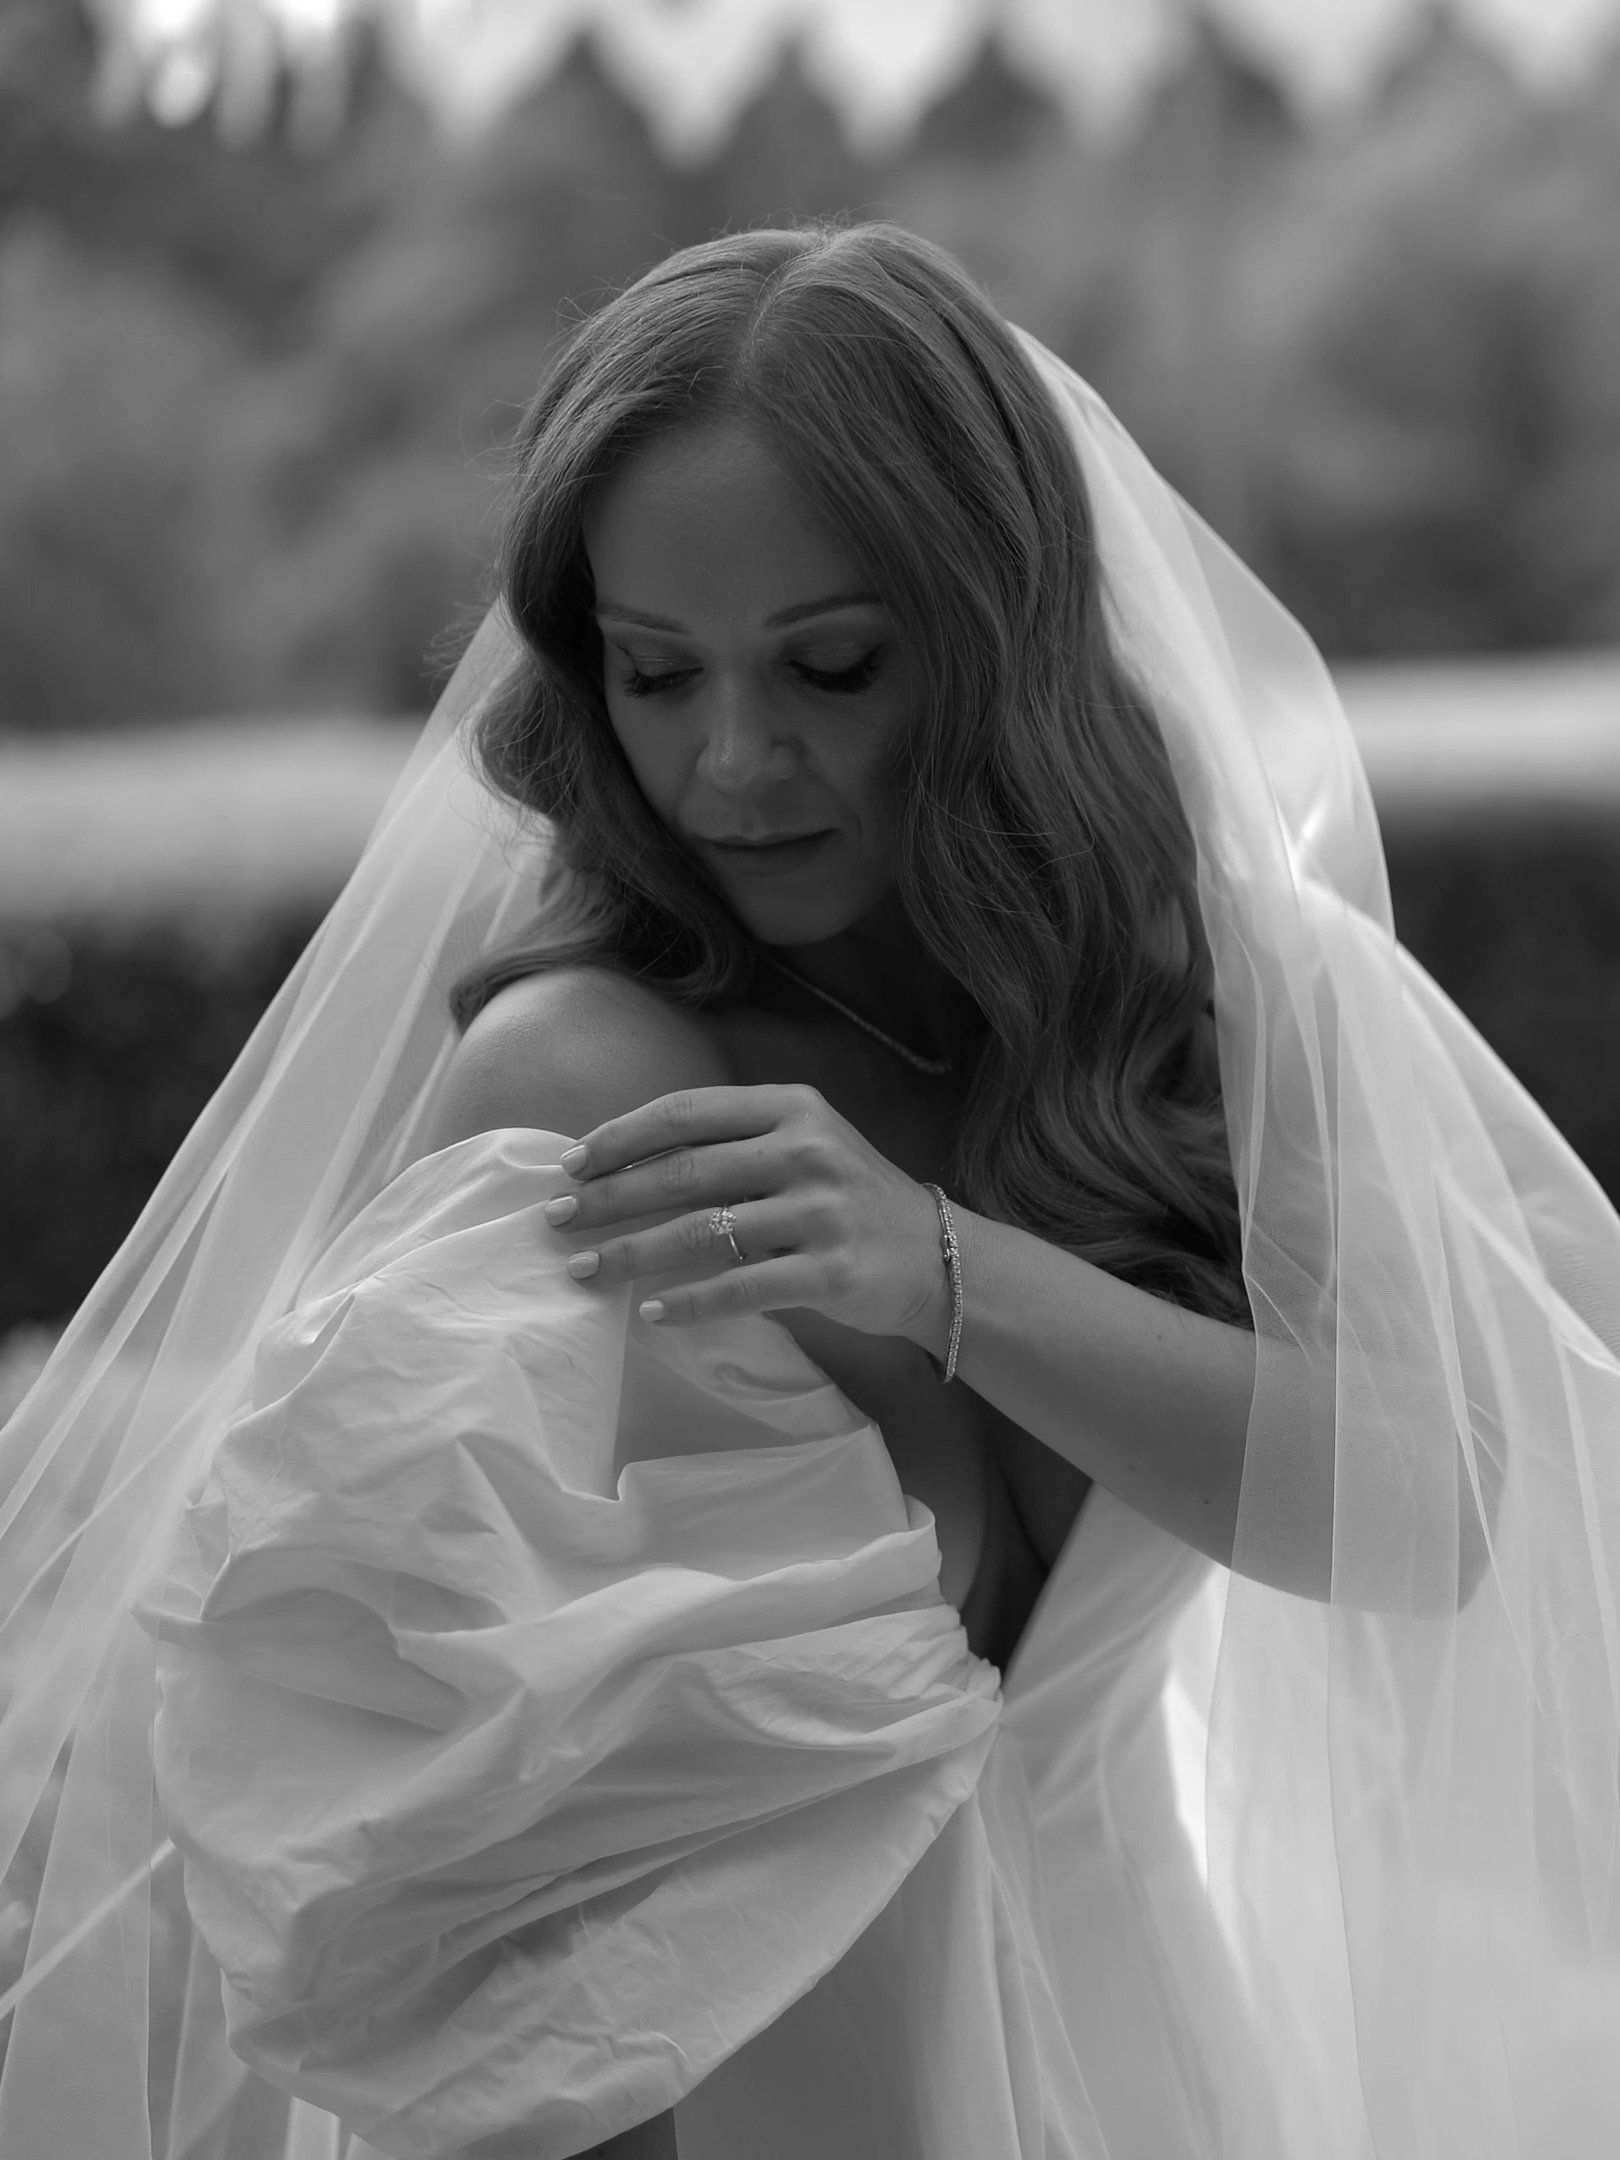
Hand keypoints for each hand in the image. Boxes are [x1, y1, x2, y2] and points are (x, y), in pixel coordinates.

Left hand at [542, 1083, 948, 1343]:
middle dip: (609, 1197)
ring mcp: (820, 1212)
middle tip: (556, 1219)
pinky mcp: (830, 1272)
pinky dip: (688, 1301)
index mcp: (792, 1107)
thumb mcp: (803, 1146)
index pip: (688, 1112)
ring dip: (632, 1252)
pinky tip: (649, 1310)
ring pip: (702, 1232)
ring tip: (585, 1269)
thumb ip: (733, 1145)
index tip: (569, 1163)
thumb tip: (624, 1163)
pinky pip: (739, 1288)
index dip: (621, 1136)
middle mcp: (807, 1151)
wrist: (938, 1258)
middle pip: (684, 1171)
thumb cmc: (849, 1200)